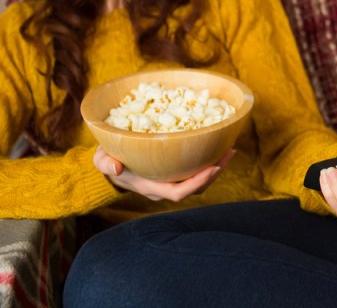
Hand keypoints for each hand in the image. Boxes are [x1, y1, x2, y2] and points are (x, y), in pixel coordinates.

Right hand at [93, 146, 234, 201]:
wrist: (111, 166)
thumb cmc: (107, 161)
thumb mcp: (101, 159)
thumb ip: (105, 162)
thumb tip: (115, 166)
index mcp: (151, 187)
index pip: (178, 193)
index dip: (197, 183)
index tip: (213, 168)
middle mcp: (164, 188)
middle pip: (195, 189)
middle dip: (214, 174)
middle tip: (229, 153)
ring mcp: (171, 182)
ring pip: (199, 182)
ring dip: (216, 168)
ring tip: (230, 150)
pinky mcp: (175, 174)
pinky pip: (196, 173)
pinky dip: (209, 162)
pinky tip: (218, 148)